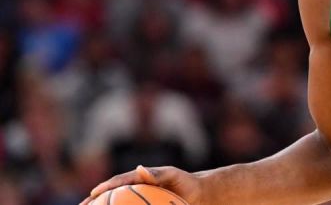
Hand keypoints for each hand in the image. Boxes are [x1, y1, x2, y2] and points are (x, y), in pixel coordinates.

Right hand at [80, 165, 202, 204]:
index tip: (93, 193)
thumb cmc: (185, 182)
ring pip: (117, 202)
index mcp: (140, 177)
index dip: (105, 187)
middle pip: (112, 192)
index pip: (118, 181)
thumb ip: (157, 173)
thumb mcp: (173, 175)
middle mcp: (136, 186)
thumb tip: (139, 169)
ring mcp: (138, 197)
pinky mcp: (143, 204)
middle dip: (95, 199)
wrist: (198, 192)